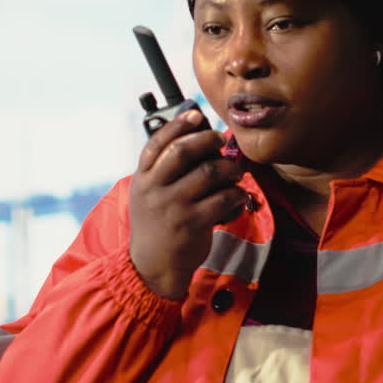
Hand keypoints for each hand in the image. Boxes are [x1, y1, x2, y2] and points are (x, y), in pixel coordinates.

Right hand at [128, 110, 246, 299]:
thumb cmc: (157, 226)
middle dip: (207, 140)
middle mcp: (155, 189)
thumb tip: (196, 142)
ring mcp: (173, 206)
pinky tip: (238, 195)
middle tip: (221, 141)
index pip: (156, 143)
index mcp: (143, 179)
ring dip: (228, 168)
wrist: (152, 266)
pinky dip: (236, 194)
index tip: (195, 115)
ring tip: (235, 171)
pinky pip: (222, 199)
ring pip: (208, 174)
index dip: (177, 125)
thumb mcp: (148, 196)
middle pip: (183, 152)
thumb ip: (163, 172)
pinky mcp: (192, 224)